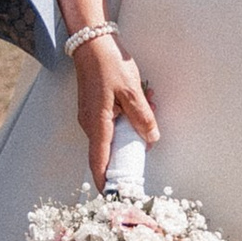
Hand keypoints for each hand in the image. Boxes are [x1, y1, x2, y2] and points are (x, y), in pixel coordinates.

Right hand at [71, 32, 157, 185]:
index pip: (99, 162)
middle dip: (128, 152)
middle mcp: (90, 124)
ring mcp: (90, 117)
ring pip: (111, 136)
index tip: (113, 198)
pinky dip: (124, 121)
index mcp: (98, 124)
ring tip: (148, 105)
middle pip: (107, 152)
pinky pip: (109, 125)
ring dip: (130, 131)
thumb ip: (143, 117)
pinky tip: (138, 103)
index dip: (105, 182)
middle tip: (146, 145)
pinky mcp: (93, 108)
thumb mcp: (132, 91)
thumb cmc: (109, 64)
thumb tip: (151, 139)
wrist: (92, 42)